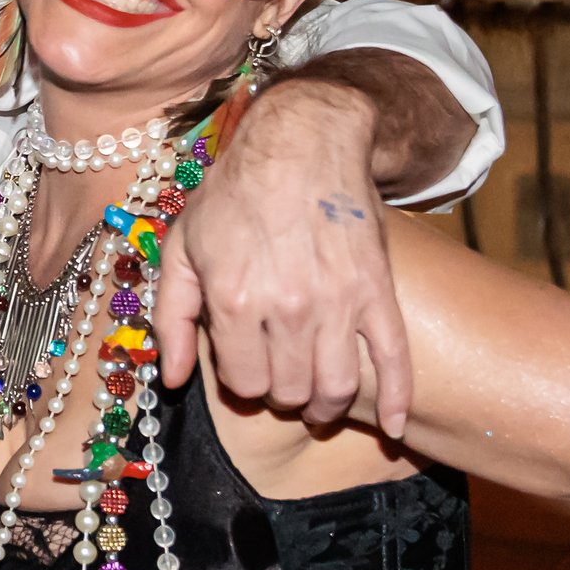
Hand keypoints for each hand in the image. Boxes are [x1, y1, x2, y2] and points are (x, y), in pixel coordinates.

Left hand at [154, 79, 411, 431]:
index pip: (244, 382)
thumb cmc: (233, 194)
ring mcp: (339, 302)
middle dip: (281, 392)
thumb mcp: (182, 248)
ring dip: (324, 404)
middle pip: (289, 391)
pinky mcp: (377, 291)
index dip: (241, 380)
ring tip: (316, 400)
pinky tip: (394, 426)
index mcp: (237, 300)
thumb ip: (172, 318)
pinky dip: (397, 399)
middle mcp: (289, 308)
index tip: (244, 362)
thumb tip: (174, 379)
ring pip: (336, 388)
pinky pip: (395, 358)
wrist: (300, 143)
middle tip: (279, 373)